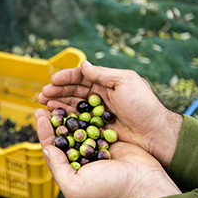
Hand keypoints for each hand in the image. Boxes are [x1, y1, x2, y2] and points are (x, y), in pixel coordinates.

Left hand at [35, 109, 180, 197]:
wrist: (143, 184)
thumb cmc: (108, 190)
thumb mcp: (75, 187)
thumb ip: (57, 168)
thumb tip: (46, 148)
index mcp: (70, 171)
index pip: (52, 147)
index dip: (44, 130)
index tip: (39, 113)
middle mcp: (80, 159)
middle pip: (63, 135)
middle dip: (54, 118)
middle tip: (46, 102)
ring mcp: (94, 149)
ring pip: (77, 127)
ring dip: (68, 114)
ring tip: (60, 99)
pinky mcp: (108, 140)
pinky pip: (93, 124)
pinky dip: (85, 114)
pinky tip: (79, 103)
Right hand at [38, 61, 182, 167]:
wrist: (154, 133)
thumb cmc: (143, 105)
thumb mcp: (126, 82)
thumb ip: (103, 74)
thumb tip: (83, 64)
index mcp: (106, 83)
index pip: (81, 77)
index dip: (66, 78)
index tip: (53, 80)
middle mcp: (99, 96)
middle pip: (73, 91)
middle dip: (57, 91)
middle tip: (42, 94)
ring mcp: (96, 112)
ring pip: (72, 105)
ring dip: (57, 103)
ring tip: (43, 103)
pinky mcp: (95, 127)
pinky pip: (77, 120)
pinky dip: (65, 117)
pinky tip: (55, 116)